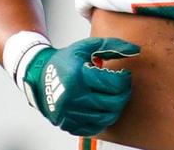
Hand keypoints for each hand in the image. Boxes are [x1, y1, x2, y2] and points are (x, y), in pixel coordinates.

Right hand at [23, 37, 139, 135]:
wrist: (38, 77)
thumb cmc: (64, 61)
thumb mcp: (86, 47)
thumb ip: (112, 45)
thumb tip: (135, 49)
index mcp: (78, 77)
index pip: (115, 83)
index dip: (125, 79)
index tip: (124, 75)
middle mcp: (73, 98)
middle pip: (113, 103)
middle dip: (124, 94)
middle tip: (122, 87)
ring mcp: (70, 114)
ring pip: (107, 118)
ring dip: (116, 107)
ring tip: (113, 97)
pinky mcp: (68, 124)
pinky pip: (95, 128)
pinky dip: (103, 119)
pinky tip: (102, 108)